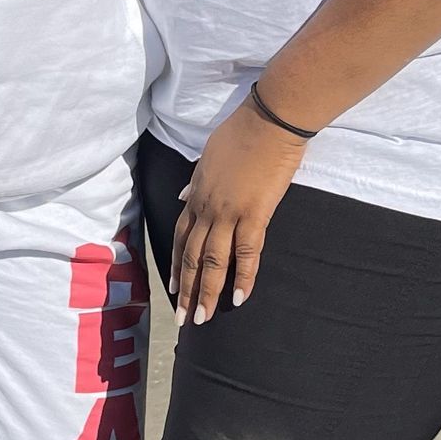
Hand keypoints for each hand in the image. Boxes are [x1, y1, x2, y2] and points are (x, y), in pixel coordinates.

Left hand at [172, 99, 308, 325]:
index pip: (180, 236)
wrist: (268, 121)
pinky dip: (243, 277)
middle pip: (192, 255)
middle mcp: (207, 207)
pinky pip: (247, 252)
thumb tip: (183, 193)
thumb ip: (196, 179)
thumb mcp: (208, 155)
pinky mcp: (255, 214)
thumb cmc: (242, 132)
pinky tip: (239, 298)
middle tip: (182, 318)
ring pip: (213, 260)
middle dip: (186, 288)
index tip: (172, 287)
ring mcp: (229, 212)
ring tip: (202, 318)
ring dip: (206, 292)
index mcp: (197, 193)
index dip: (176, 264)